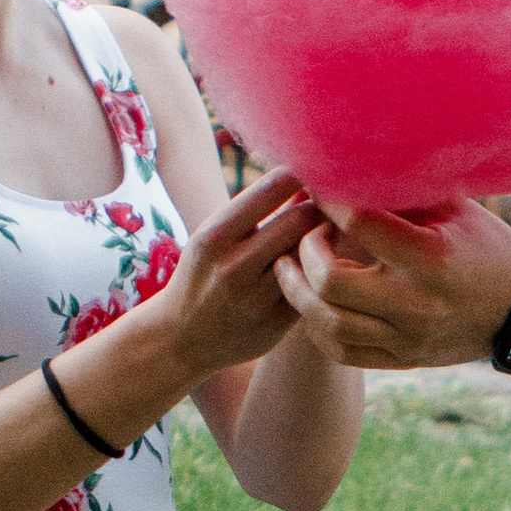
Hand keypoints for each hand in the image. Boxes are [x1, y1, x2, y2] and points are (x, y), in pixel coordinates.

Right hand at [141, 169, 322, 382]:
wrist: (180, 339)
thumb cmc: (203, 273)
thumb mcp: (212, 236)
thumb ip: (254, 209)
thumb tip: (301, 175)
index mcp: (213, 237)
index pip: (272, 188)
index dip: (300, 174)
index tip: (311, 171)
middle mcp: (233, 267)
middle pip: (301, 220)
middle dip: (319, 207)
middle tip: (330, 203)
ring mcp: (256, 299)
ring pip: (311, 255)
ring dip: (325, 240)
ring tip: (326, 232)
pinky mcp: (276, 324)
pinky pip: (312, 287)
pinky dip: (321, 273)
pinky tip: (321, 267)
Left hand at [275, 197, 510, 368]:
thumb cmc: (486, 246)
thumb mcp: (456, 209)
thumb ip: (405, 189)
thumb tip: (352, 157)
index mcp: (432, 257)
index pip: (359, 222)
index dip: (328, 199)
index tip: (316, 186)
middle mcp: (417, 303)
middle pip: (331, 281)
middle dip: (306, 252)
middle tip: (307, 234)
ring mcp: (409, 337)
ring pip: (328, 323)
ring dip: (298, 293)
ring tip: (291, 267)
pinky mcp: (404, 360)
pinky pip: (342, 352)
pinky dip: (317, 328)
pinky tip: (311, 304)